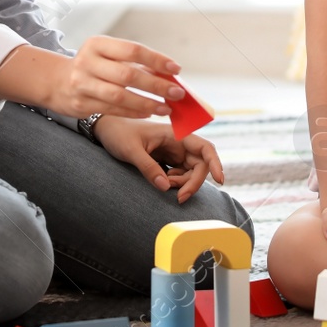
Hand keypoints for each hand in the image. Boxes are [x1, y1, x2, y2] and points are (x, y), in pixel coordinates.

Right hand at [45, 36, 185, 120]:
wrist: (56, 81)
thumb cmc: (93, 67)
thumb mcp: (107, 56)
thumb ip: (133, 62)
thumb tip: (168, 75)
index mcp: (98, 44)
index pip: (132, 50)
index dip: (156, 60)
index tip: (176, 69)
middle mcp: (88, 61)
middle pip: (128, 74)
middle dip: (156, 85)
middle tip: (177, 93)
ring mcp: (82, 83)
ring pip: (120, 95)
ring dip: (147, 103)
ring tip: (166, 108)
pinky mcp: (81, 103)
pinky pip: (113, 109)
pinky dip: (133, 112)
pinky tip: (148, 113)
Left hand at [92, 117, 223, 202]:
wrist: (106, 129)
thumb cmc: (118, 134)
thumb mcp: (131, 151)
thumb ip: (148, 168)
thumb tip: (165, 187)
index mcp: (175, 134)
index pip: (205, 148)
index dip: (215, 163)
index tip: (220, 180)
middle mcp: (179, 143)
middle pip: (200, 165)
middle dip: (193, 182)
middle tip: (179, 197)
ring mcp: (175, 152)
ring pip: (192, 172)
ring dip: (183, 183)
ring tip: (163, 183)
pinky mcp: (168, 160)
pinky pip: (181, 174)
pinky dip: (176, 182)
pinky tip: (162, 182)